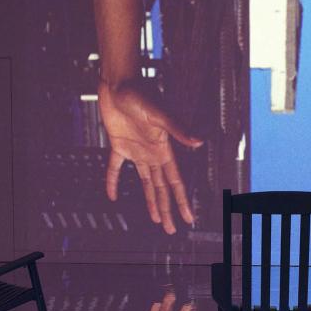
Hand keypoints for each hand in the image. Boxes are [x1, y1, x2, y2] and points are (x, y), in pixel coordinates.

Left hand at [98, 80, 202, 233]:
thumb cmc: (140, 93)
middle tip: (172, 229)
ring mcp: (136, 150)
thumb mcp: (159, 114)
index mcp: (163, 149)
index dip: (181, 201)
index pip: (175, 182)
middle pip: (162, 188)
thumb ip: (178, 129)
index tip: (188, 218)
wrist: (119, 82)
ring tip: (155, 218)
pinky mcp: (118, 144)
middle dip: (167, 208)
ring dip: (150, 201)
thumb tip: (198, 143)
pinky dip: (113, 182)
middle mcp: (152, 154)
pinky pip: (115, 168)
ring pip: (146, 183)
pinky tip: (112, 197)